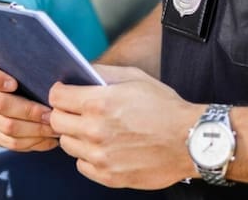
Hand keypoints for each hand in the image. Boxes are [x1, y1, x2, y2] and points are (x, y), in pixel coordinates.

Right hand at [0, 58, 58, 151]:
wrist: (30, 90)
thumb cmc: (32, 74)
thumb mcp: (29, 65)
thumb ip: (31, 65)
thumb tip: (50, 77)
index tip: (13, 83)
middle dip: (28, 110)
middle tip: (49, 113)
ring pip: (7, 127)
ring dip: (34, 129)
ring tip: (53, 127)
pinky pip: (11, 142)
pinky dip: (32, 142)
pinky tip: (48, 139)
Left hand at [48, 64, 201, 189]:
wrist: (191, 140)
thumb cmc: (165, 107)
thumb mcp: (134, 77)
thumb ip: (102, 73)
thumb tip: (80, 72)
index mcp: (98, 103)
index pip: (56, 97)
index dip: (60, 93)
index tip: (65, 94)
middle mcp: (95, 130)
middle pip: (56, 121)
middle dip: (64, 113)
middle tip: (77, 112)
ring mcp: (101, 156)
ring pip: (67, 144)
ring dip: (76, 136)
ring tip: (94, 130)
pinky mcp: (109, 176)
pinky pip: (81, 165)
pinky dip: (88, 157)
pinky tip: (103, 148)